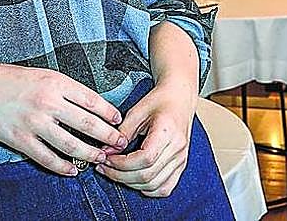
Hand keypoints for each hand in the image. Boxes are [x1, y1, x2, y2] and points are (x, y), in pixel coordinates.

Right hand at [0, 64, 128, 175]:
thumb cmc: (7, 78)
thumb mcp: (41, 74)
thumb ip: (64, 88)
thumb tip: (89, 104)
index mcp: (55, 82)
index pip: (92, 100)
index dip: (109, 113)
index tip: (119, 121)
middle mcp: (47, 102)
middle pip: (87, 124)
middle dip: (108, 136)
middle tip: (120, 143)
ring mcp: (33, 123)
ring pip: (70, 144)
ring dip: (89, 154)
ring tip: (101, 159)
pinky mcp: (19, 140)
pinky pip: (46, 158)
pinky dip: (62, 167)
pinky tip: (72, 170)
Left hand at [96, 81, 197, 196]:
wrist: (180, 98)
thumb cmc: (160, 101)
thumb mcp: (137, 110)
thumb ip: (122, 133)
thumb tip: (106, 152)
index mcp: (168, 132)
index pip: (145, 159)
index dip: (122, 164)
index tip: (106, 158)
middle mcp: (178, 148)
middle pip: (148, 175)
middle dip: (121, 175)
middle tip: (105, 167)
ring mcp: (182, 159)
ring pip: (155, 185)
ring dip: (131, 184)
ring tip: (116, 173)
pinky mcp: (181, 165)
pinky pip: (165, 188)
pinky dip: (148, 189)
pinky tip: (135, 180)